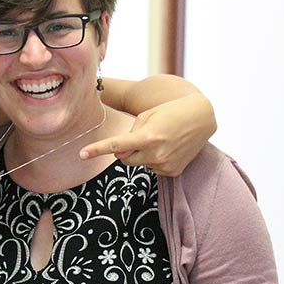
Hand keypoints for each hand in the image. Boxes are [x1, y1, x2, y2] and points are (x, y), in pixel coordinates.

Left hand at [79, 94, 215, 175]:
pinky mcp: (173, 172)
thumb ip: (130, 133)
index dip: (97, 150)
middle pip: (124, 159)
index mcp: (148, 136)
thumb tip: (121, 154)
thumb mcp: (146, 115)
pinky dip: (154, 160)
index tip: (81, 154)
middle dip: (126, 150)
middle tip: (140, 136)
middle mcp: (156, 153)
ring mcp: (165, 165)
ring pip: (139, 164)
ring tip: (160, 139)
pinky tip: (167, 148)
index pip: (117, 146)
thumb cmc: (169, 112)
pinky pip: (152, 168)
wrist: (201, 117)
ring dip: (142, 154)